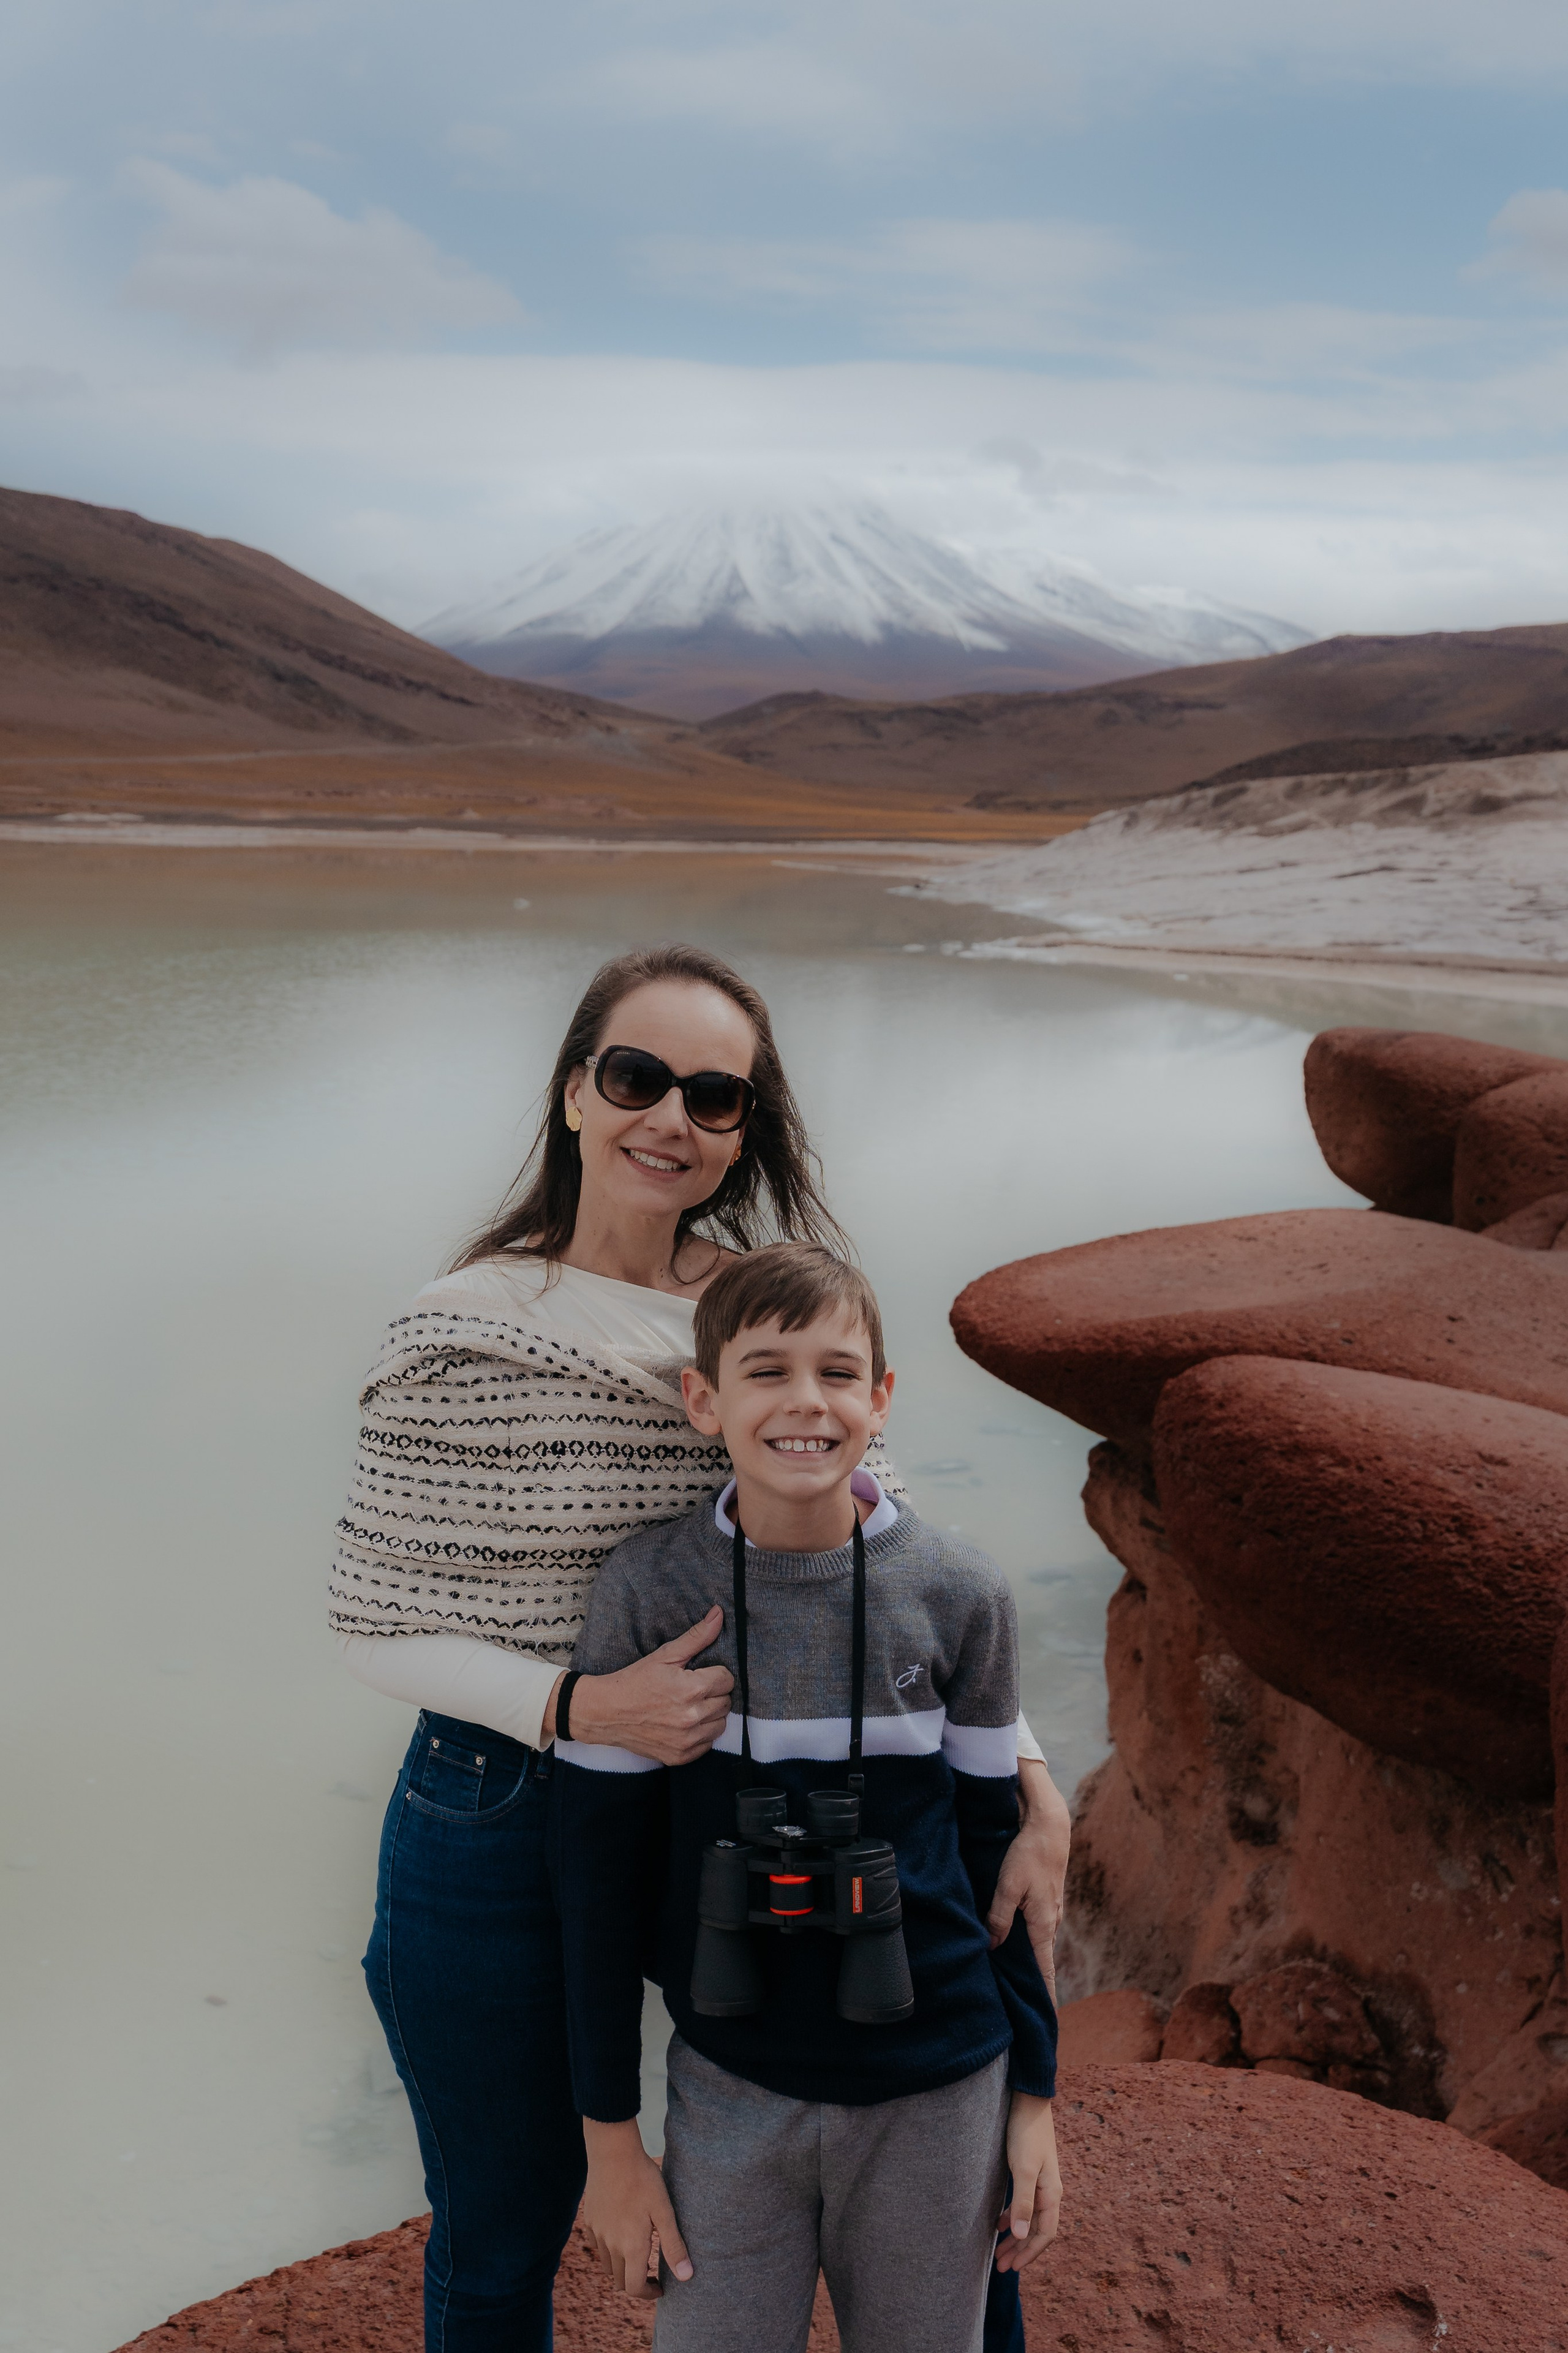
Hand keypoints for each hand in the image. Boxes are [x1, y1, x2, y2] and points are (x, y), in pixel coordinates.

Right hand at [549, 1608, 732, 1765]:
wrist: (605, 1712)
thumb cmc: (634, 1680)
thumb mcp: (664, 1655)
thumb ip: (696, 1637)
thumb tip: (719, 1614)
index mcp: (692, 1689)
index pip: (727, 1679)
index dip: (714, 1673)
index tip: (698, 1674)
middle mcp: (693, 1717)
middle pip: (726, 1702)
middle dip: (713, 1693)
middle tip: (692, 1689)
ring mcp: (687, 1741)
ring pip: (720, 1724)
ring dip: (710, 1714)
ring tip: (689, 1705)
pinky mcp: (680, 1757)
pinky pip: (707, 1744)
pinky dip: (701, 1735)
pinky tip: (684, 1724)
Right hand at [581, 2119, 693, 2299]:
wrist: (613, 2153)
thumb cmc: (643, 2180)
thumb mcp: (664, 2212)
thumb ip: (674, 2246)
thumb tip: (687, 2277)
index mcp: (632, 2247)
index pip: (634, 2289)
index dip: (648, 2294)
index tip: (660, 2286)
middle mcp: (611, 2246)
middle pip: (620, 2281)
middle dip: (636, 2282)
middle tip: (652, 2271)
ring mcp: (598, 2233)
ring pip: (607, 2266)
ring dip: (622, 2268)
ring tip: (637, 2253)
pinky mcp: (590, 2221)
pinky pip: (597, 2246)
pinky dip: (609, 2250)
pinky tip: (620, 2233)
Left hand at [988, 1759, 1069, 1998]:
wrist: (1050, 1827)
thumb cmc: (1028, 1856)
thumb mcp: (1008, 1887)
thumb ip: (999, 1918)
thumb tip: (993, 1947)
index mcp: (1043, 1925)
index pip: (1045, 1970)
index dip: (1046, 1995)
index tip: (1048, 2020)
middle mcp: (1051, 1922)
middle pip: (1043, 1960)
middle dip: (1037, 1982)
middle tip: (1027, 2006)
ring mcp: (1051, 1910)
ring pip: (1039, 1942)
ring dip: (1032, 1960)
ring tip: (1019, 1980)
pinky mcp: (1046, 1898)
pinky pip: (1038, 1927)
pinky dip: (1029, 1939)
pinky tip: (1017, 1941)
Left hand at [993, 2093, 1060, 2273]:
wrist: (1028, 2100)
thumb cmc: (1026, 2134)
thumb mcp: (1023, 2169)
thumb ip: (1022, 2202)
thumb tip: (1021, 2237)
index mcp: (1052, 2194)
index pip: (1045, 2234)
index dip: (1030, 2253)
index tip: (1013, 2267)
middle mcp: (1049, 2192)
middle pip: (1037, 2230)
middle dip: (1020, 2250)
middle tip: (1001, 2268)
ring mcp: (1040, 2183)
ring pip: (1029, 2219)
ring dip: (1015, 2237)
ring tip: (998, 2253)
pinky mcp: (1029, 2173)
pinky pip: (1024, 2205)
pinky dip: (1013, 2218)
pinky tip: (999, 2224)